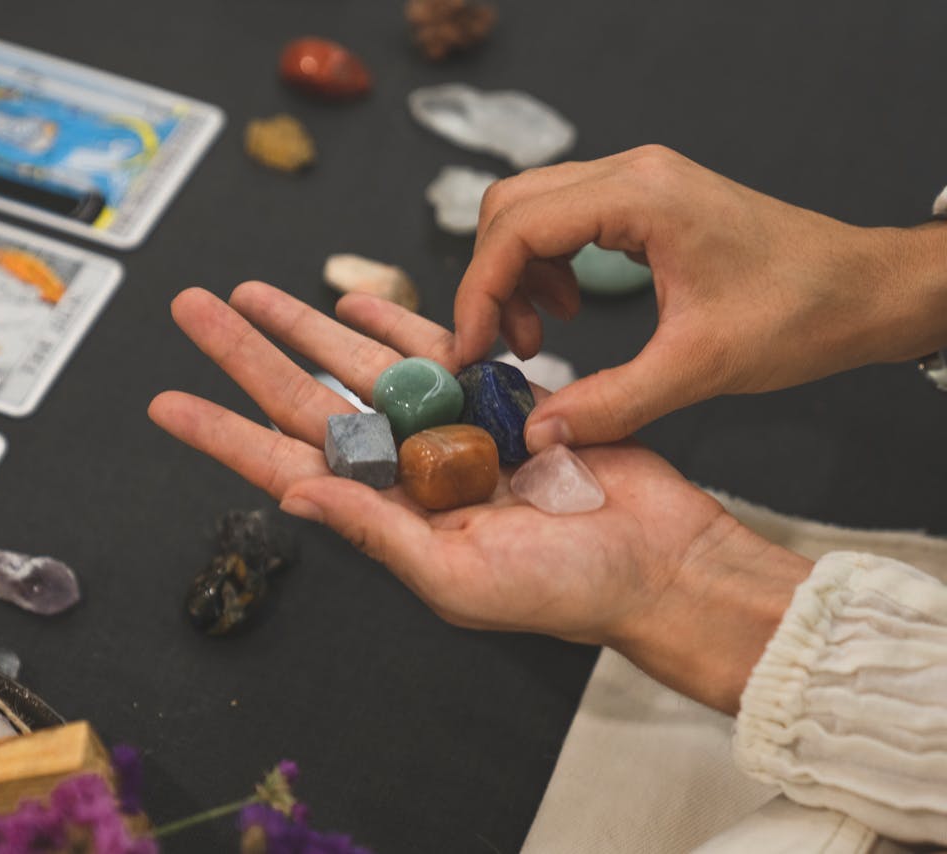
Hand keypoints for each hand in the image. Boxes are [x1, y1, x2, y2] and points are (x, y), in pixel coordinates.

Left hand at [149, 282, 810, 712]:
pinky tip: (350, 301)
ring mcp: (447, 431)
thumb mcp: (460, 575)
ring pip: (357, 366)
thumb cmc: (566, 591)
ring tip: (249, 292)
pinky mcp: (496, 400)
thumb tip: (294, 495)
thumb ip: (378, 532)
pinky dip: (392, 325)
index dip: (223, 433)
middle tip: (190, 309)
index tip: (166, 402)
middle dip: (246, 354)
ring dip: (304, 325)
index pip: (284, 465)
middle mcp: (404, 471)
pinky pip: (433, 352)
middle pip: (306, 399)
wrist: (658, 559)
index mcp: (385, 516)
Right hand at [455, 144, 946, 449]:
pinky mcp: (644, 203)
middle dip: (490, 281)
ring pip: (531, 212)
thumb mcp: (699, 367)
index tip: (472, 351)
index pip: (517, 227)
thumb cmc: (800, 314)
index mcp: (640, 196)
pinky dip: (546, 268)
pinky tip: (566, 310)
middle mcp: (631, 174)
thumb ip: (611, 403)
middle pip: (511, 207)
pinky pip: (564, 221)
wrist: (864, 291)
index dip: (479, 292)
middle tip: (501, 348)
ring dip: (516, 275)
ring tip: (538, 338)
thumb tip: (538, 434)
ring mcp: (638, 183)